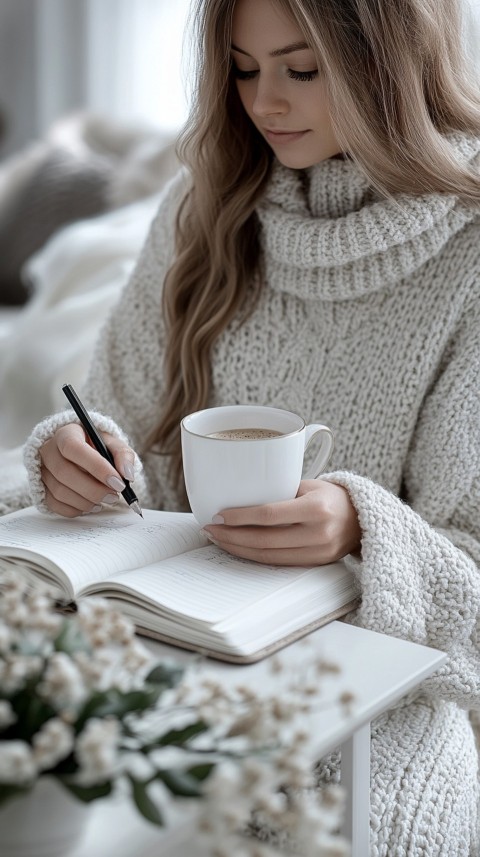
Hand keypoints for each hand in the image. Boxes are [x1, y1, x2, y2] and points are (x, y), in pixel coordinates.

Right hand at [40, 423, 135, 516]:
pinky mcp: (41, 488)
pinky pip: (54, 504)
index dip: (96, 467)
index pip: (74, 448)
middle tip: (114, 496)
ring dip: (87, 501)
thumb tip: (127, 475)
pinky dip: (76, 509)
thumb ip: (123, 455)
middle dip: (93, 489)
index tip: (118, 482)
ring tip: (105, 500)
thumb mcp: (112, 444)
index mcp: (65, 433)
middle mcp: (48, 451)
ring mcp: (42, 471)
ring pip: (59, 491)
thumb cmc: (96, 447)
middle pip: (64, 472)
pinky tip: (91, 505)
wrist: (81, 453)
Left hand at [203, 480, 361, 565]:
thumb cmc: (331, 496)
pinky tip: (239, 548)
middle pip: (265, 540)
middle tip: (210, 529)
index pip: (269, 515)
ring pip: (268, 556)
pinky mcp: (316, 564)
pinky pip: (278, 563)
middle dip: (232, 536)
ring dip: (238, 549)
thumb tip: (239, 496)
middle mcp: (318, 533)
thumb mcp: (309, 485)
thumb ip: (280, 490)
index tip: (219, 514)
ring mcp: (318, 552)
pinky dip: (255, 557)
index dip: (241, 517)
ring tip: (219, 539)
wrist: (362, 518)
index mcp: (316, 508)